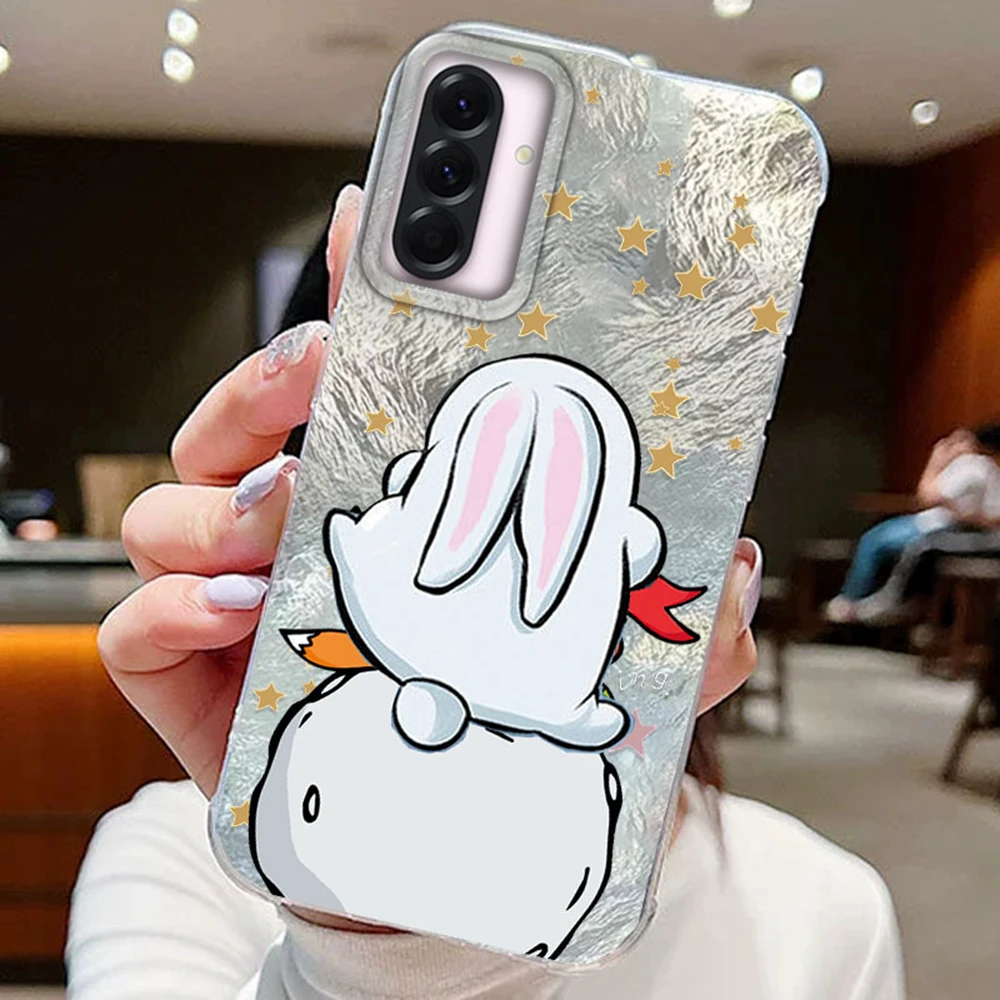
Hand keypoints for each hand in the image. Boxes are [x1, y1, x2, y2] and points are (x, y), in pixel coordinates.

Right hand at [97, 181, 758, 799]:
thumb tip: (734, 561)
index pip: (350, 381)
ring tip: (290, 520)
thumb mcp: (616, 679)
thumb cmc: (504, 730)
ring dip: (226, 503)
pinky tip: (243, 613)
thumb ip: (687, 630)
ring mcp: (234, 599)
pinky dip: (175, 608)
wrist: (432, 844)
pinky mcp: (190, 677)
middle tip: (320, 371)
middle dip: (265, 378)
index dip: (349, 293)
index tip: (368, 221)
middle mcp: (295, 532)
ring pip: (172, 508)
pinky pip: (140, 623)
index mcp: (382, 502)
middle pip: (237, 416)